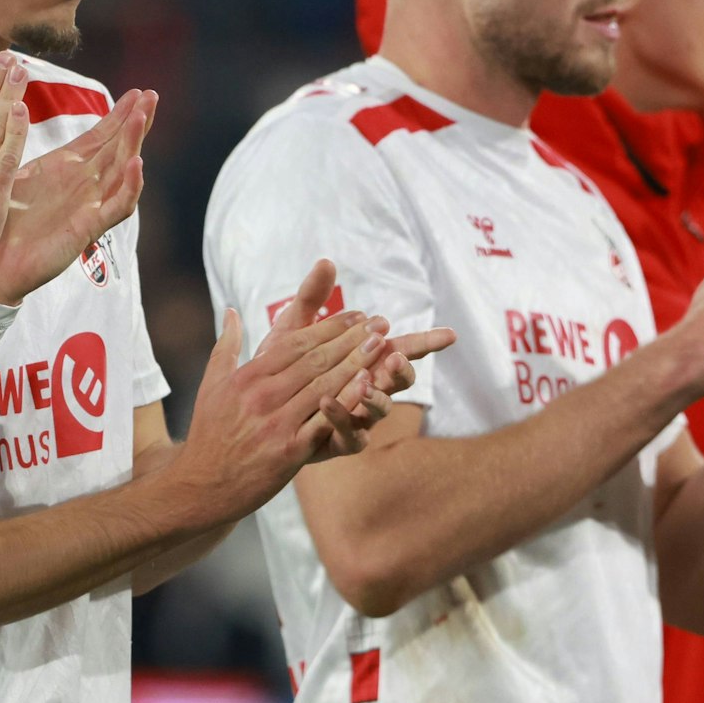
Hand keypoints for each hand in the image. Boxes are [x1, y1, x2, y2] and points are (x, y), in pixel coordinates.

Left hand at [0, 89, 155, 304]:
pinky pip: (117, 206)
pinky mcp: (88, 228)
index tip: (137, 92)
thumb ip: (17, 141)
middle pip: (119, 147)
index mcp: (67, 168)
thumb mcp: (11, 171)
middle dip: (136, 121)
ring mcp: (90, 205)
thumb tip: (10, 105)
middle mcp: (84, 185)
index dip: (119, 114)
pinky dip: (130, 186)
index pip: (102, 136)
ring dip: (133, 144)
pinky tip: (136, 163)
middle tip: (152, 95)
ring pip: (122, 171)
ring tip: (141, 118)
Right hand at [169, 293, 388, 520]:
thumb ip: (226, 345)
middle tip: (379, 322)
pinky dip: (348, 402)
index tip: (355, 315)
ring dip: (357, 363)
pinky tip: (369, 387)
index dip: (329, 327)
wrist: (201, 484)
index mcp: (247, 376)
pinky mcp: (289, 451)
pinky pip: (325, 422)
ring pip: (324, 386)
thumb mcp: (211, 384)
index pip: (296, 343)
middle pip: (315, 360)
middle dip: (351, 339)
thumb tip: (231, 310)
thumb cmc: (210, 433)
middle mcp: (262, 395)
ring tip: (382, 345)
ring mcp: (276, 423)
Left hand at [254, 259, 455, 461]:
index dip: (427, 343)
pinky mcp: (336, 441)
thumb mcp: (293, 331)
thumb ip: (311, 300)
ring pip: (380, 409)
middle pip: (399, 381)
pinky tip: (327, 400)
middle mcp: (366, 390)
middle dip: (403, 369)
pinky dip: (342, 418)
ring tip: (365, 379)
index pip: (402, 349)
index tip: (450, 335)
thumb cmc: (280, 370)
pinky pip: (349, 435)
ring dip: (377, 394)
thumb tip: (326, 261)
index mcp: (365, 363)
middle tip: (397, 356)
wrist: (253, 414)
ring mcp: (355, 417)